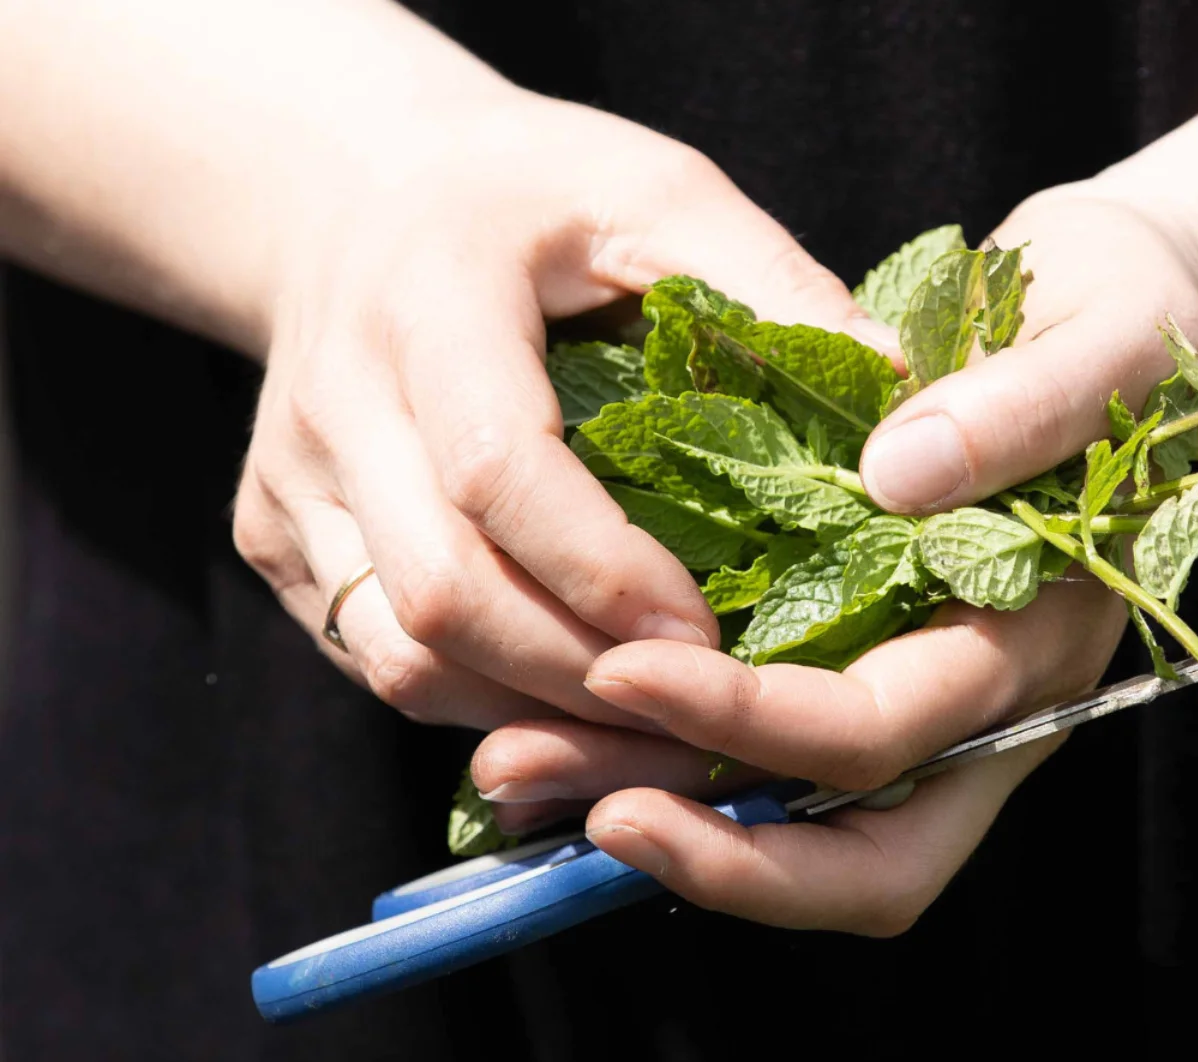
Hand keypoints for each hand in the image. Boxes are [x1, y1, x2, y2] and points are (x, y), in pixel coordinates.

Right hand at [232, 90, 896, 729]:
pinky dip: (479, 695)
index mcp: (427, 302)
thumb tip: (898, 394)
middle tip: (707, 702)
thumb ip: (768, 281)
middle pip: (443, 592)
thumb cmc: (529, 192)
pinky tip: (573, 691)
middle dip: (586, 673)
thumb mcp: (656, 188)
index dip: (604, 571)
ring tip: (653, 714)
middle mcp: (334, 401)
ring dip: (533, 706)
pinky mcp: (275, 536)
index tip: (710, 630)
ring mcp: (288, 481)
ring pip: (399, 652)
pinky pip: (375, 653)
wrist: (352, 192)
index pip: (497, 470)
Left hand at [472, 183, 1197, 931]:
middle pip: (855, 855)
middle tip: (543, 783)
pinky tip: (570, 716)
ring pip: (806, 828)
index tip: (622, 668)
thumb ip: (1021, 410)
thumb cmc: (1131, 320)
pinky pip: (782, 766)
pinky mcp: (886, 671)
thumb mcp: (1101, 338)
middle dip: (701, 845)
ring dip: (665, 813)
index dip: (754, 724)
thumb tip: (898, 475)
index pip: (885, 734)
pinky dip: (680, 761)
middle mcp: (991, 708)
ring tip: (513, 767)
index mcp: (1037, 639)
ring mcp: (939, 704)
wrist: (1134, 318)